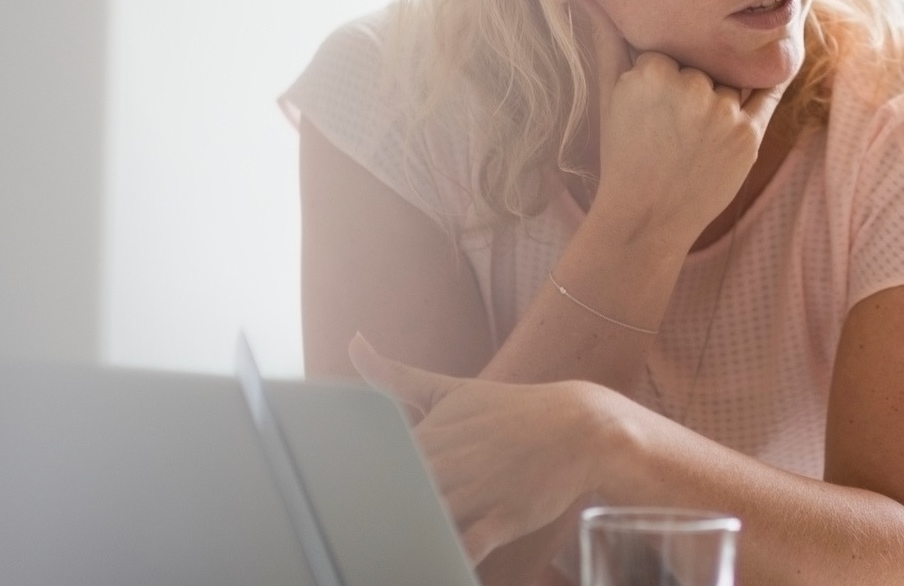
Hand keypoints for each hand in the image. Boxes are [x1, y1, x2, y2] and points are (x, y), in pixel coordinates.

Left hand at [350, 334, 609, 563]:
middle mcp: (450, 462)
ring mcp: (477, 491)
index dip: (348, 477)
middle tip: (332, 522)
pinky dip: (447, 557)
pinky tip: (431, 561)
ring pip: (423, 519)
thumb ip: (397, 376)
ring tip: (369, 548)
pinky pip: (469, 545)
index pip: (374, 460)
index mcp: (431, 433)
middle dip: (364, 507)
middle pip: (390, 491)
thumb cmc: (515, 411)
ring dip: (399, 532)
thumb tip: (353, 342)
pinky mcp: (504, 518)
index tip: (319, 488)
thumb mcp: (455, 390)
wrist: (583, 427)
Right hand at [576, 0, 786, 242]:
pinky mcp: (749, 134)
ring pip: (729, 80)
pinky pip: (768, 94)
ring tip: (697, 132)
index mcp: (652, 72)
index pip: (670, 51)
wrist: (645, 217)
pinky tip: (784, 55)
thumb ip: (602, 39)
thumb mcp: (607, 95)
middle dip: (693, 82)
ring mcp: (723, 111)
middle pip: (702, 64)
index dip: (662, 72)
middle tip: (672, 125)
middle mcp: (691, 87)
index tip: (649, 105)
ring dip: (722, 93)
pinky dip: (774, 77)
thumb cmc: (622, 154)